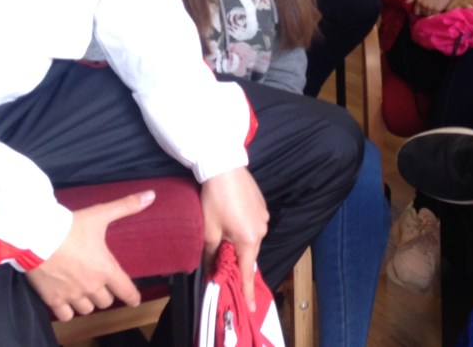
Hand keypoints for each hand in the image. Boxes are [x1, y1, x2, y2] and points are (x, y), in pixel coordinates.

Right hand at [25, 190, 154, 320]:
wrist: (37, 237)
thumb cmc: (71, 227)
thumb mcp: (101, 214)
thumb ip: (127, 206)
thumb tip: (151, 195)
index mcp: (106, 269)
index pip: (126, 290)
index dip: (132, 297)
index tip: (135, 301)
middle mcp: (91, 286)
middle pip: (106, 301)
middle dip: (106, 293)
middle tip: (101, 283)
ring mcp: (71, 295)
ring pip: (87, 309)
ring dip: (88, 302)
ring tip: (85, 291)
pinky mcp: (52, 299)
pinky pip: (66, 315)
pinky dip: (68, 311)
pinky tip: (67, 302)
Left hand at [202, 168, 268, 311]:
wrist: (224, 167)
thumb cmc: (215, 200)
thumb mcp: (208, 230)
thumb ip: (211, 253)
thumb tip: (210, 269)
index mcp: (249, 240)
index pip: (247, 271)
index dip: (247, 289)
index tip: (251, 306)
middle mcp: (261, 230)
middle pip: (248, 253)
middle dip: (236, 258)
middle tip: (220, 255)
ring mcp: (264, 217)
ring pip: (250, 237)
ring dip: (238, 240)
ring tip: (222, 228)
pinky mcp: (262, 206)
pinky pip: (253, 224)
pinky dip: (243, 226)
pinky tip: (231, 215)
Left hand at [407, 0, 458, 15]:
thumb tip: (406, 2)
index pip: (416, 12)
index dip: (419, 10)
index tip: (423, 8)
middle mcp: (423, 5)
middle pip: (423, 14)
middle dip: (425, 11)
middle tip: (430, 6)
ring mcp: (431, 7)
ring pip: (429, 15)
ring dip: (430, 13)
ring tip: (434, 7)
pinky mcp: (438, 9)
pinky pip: (435, 15)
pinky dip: (436, 13)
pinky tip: (438, 8)